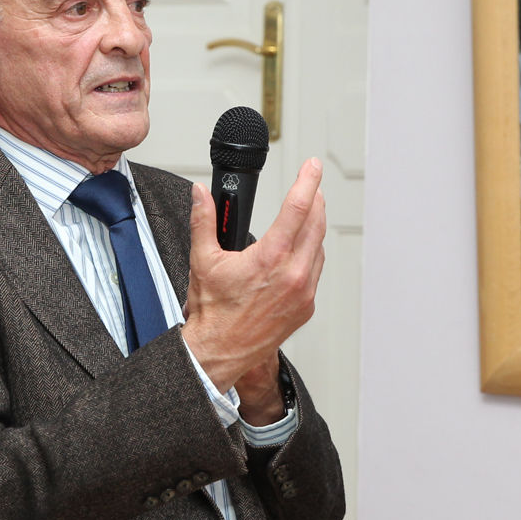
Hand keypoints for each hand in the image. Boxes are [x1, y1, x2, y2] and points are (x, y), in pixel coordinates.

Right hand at [182, 158, 325, 409]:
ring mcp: (304, 292)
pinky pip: (316, 271)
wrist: (220, 353)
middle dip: (315, 200)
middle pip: (316, 224)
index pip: (297, 208)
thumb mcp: (203, 260)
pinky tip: (303, 249)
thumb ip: (204, 221)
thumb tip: (202, 195)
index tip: (313, 166)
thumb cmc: (212, 313)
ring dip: (315, 227)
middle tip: (312, 185)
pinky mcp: (306, 307)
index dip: (308, 181)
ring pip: (319, 248)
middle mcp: (293, 274)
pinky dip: (312, 254)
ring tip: (308, 213)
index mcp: (270, 258)